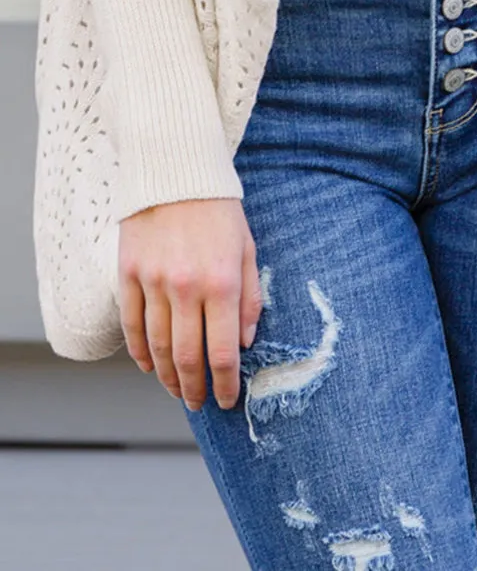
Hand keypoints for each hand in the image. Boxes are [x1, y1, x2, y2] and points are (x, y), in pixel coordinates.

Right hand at [118, 197, 262, 411]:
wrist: (177, 171)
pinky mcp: (129, 274)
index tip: (227, 400)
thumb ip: (250, 297)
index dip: (225, 384)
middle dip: (195, 388)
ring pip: (156, 347)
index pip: (223, 352)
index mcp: (222, 283)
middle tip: (199, 403)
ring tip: (176, 389)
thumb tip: (245, 342)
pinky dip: (139, 351)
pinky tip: (147, 365)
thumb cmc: (219, 210)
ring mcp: (153, 283)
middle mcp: (186, 288)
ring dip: (166, 376)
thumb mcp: (247, 249)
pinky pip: (132, 324)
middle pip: (186, 357)